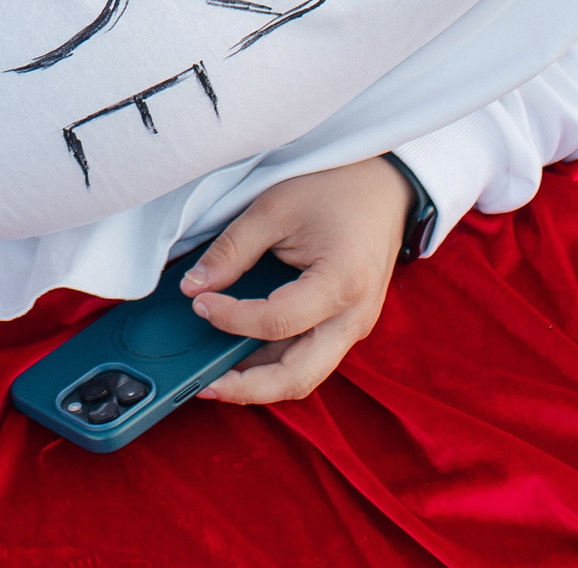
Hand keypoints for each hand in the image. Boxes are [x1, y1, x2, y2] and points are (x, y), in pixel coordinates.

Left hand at [181, 158, 413, 404]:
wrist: (384, 188)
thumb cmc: (334, 190)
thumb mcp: (275, 208)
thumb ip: (232, 250)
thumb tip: (193, 287)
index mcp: (342, 282)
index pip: (277, 322)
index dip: (230, 318)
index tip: (199, 303)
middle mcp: (354, 317)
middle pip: (297, 377)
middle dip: (247, 389)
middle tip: (202, 385)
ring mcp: (353, 327)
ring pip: (304, 376)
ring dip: (259, 382)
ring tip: (214, 378)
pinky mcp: (345, 327)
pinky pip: (309, 358)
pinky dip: (274, 364)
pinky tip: (240, 357)